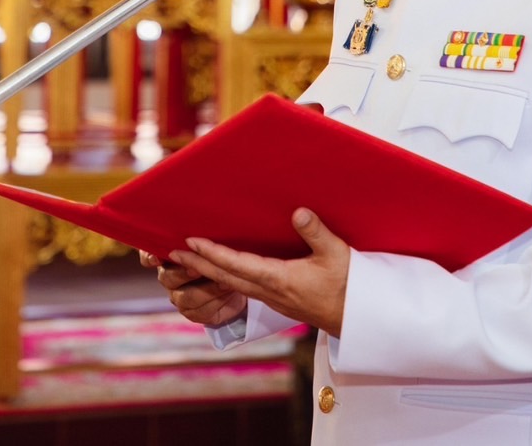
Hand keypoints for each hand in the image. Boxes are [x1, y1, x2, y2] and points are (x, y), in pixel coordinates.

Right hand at [139, 248, 247, 328]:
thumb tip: (196, 234)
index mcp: (169, 256)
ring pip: (185, 297)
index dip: (149, 257)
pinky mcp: (194, 313)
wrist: (239, 280)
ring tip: (224, 281)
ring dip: (207, 289)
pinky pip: (200, 311)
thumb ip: (200, 239)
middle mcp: (169, 277)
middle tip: (199, 269)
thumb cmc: (220, 255)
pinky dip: (216, 301)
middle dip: (184, 273)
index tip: (156, 258)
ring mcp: (179, 297)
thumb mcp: (212, 242)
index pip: (148, 257)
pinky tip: (228, 292)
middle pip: (167, 278)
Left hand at [164, 208, 350, 336]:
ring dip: (209, 272)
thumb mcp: (336, 253)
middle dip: (198, 264)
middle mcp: (270, 292)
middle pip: (225, 278)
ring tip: (190, 259)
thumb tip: (297, 212)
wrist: (357, 318)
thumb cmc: (348, 285)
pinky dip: (226, 278)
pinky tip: (222, 271)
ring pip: (232, 285)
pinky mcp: (278, 302)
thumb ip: (316, 232)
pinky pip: (243, 289)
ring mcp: (272, 299)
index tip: (190, 242)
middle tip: (173, 251)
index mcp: (279, 279)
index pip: (236, 265)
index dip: (211, 254)